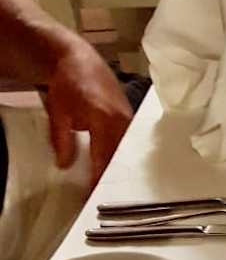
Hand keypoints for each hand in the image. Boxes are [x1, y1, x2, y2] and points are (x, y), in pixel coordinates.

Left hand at [42, 43, 131, 185]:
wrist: (81, 60)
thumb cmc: (68, 84)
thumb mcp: (59, 113)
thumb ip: (62, 141)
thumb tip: (65, 165)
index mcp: (103, 119)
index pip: (104, 159)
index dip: (99, 180)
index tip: (92, 196)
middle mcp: (122, 121)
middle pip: (120, 160)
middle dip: (112, 180)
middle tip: (104, 199)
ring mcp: (130, 121)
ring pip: (126, 154)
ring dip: (119, 170)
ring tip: (112, 188)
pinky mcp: (132, 120)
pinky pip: (129, 145)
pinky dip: (122, 158)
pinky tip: (117, 169)